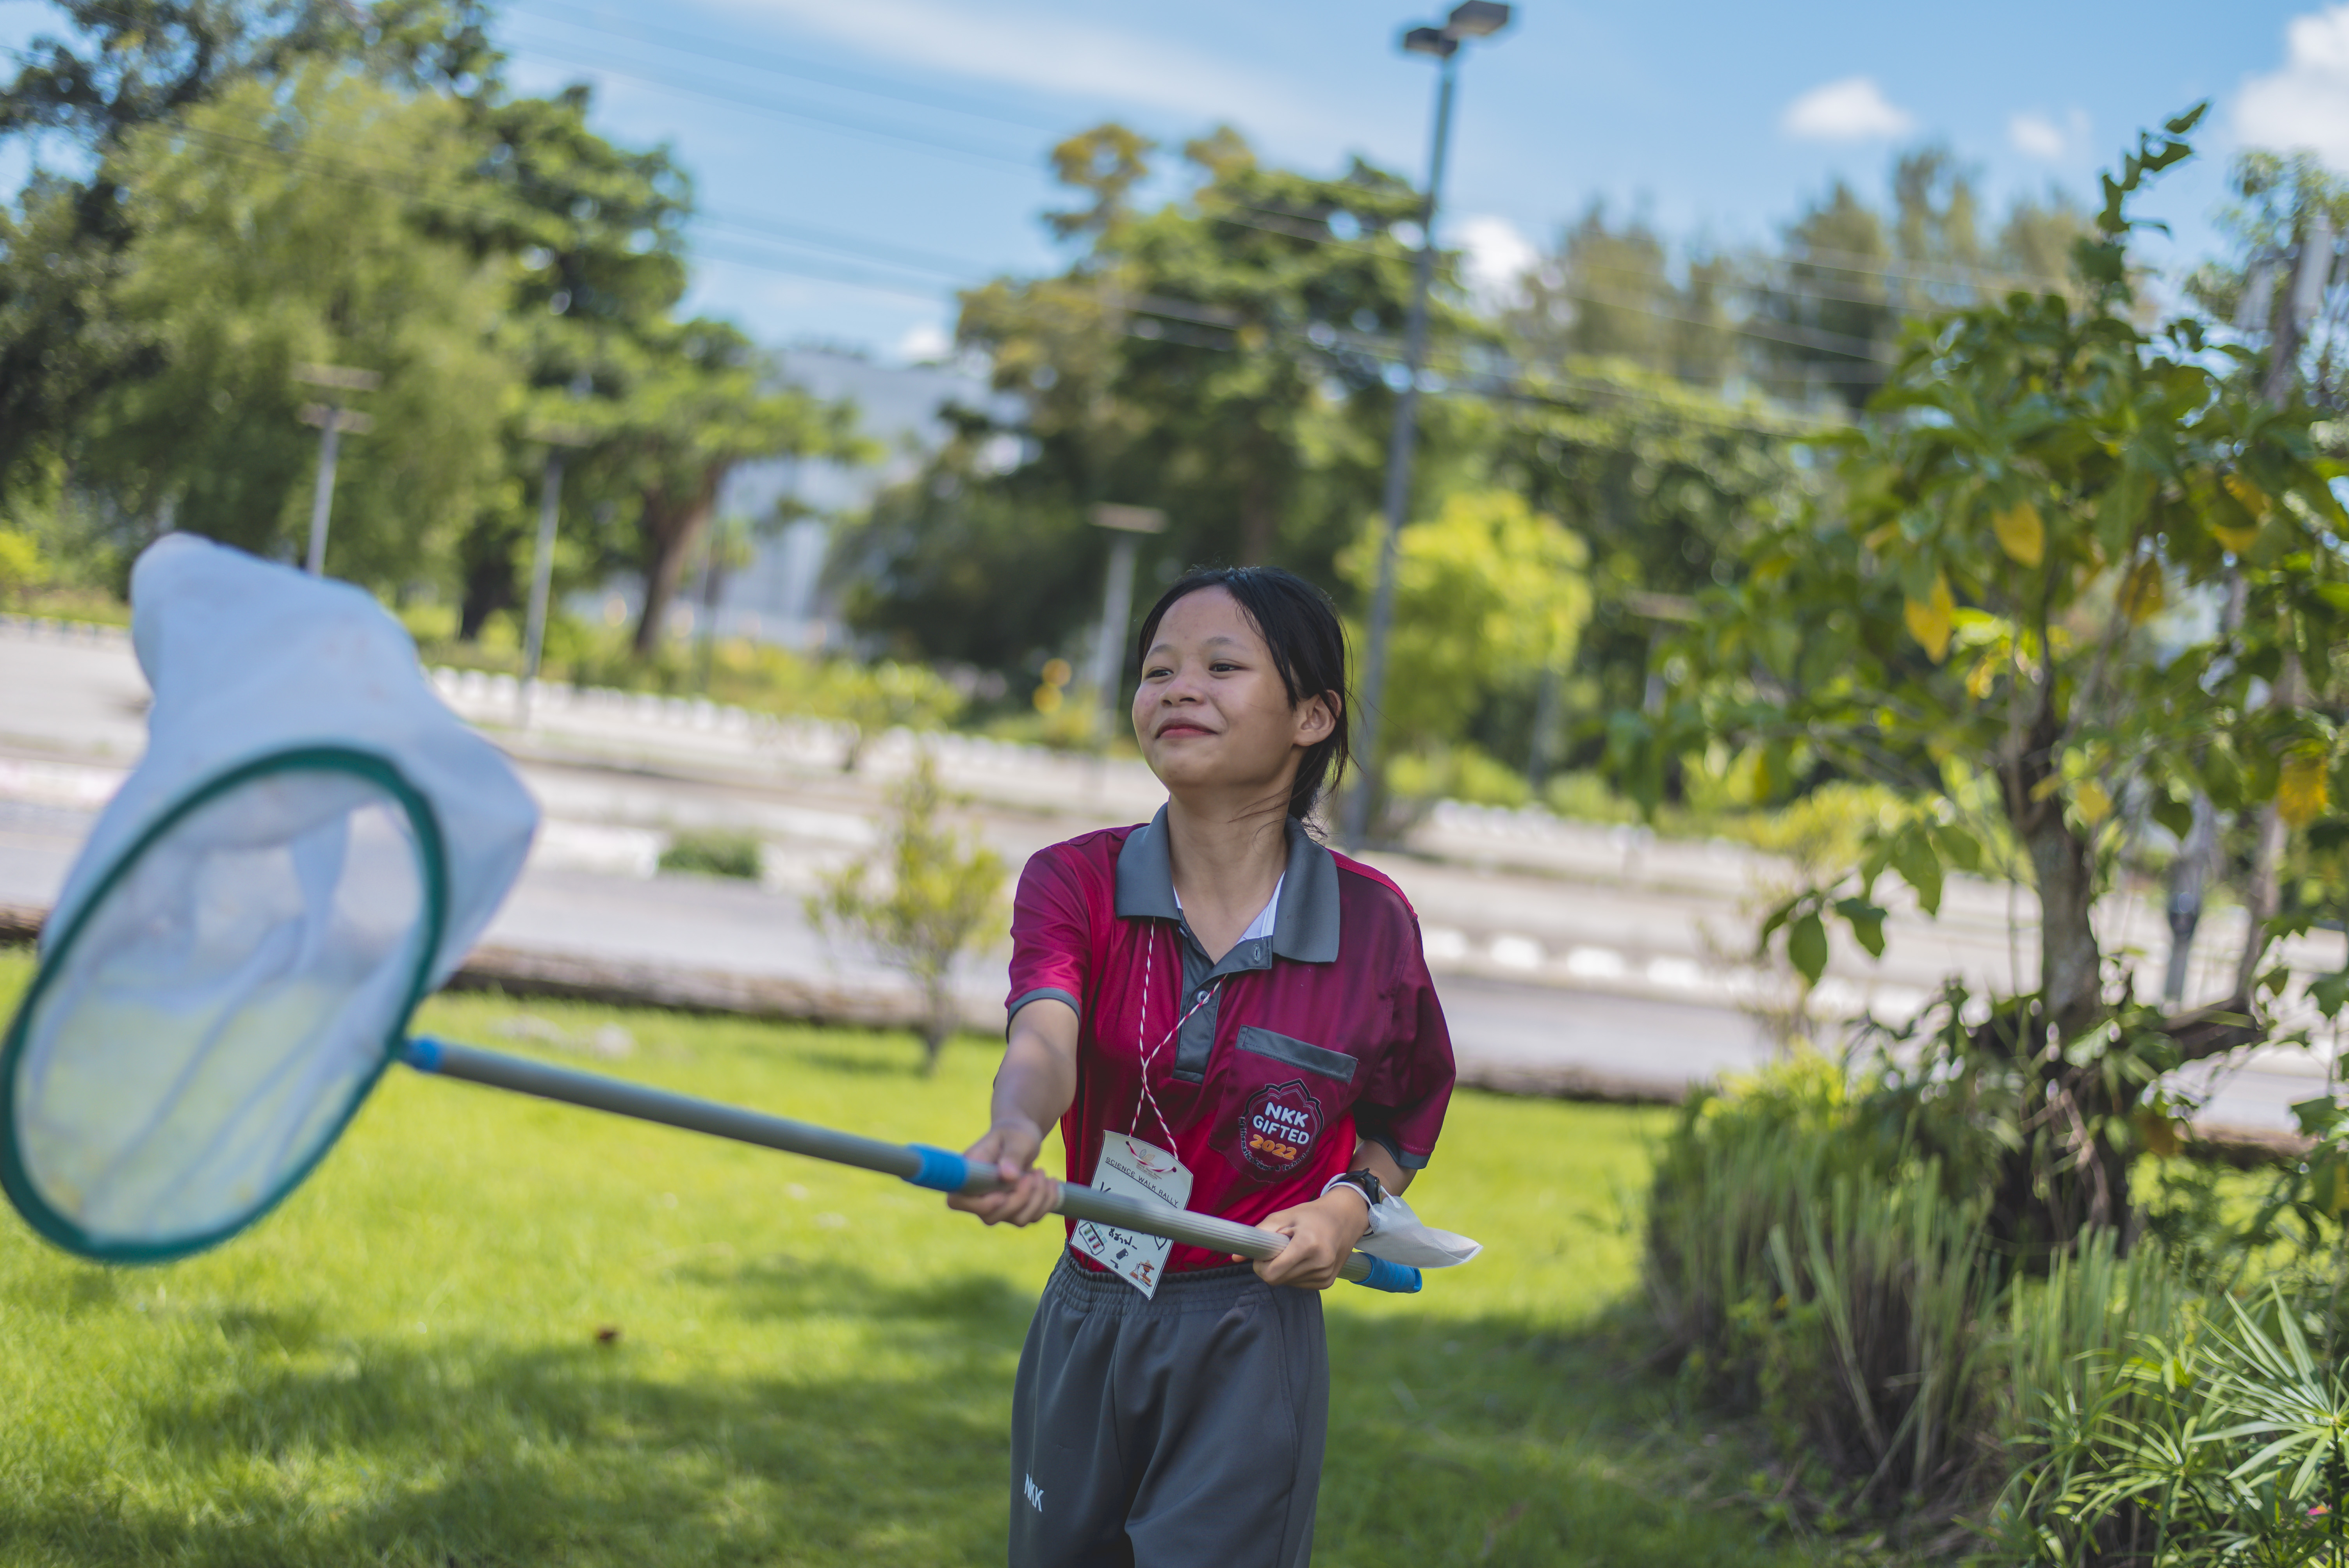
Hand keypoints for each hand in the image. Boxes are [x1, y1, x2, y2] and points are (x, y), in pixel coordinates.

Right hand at [947, 1119, 1059, 1227]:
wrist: (1022, 1138)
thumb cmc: (1014, 1133)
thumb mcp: (1017, 1137)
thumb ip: (1012, 1154)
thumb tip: (1008, 1175)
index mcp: (970, 1173)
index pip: (957, 1200)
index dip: (979, 1205)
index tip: (1002, 1194)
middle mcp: (978, 1194)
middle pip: (991, 1217)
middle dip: (1020, 1198)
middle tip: (1034, 1172)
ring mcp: (996, 1206)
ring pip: (1017, 1220)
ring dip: (1038, 1198)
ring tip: (1041, 1172)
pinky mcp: (1014, 1210)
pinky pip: (1032, 1217)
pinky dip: (1047, 1201)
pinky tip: (1050, 1182)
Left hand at [1245, 1190, 1372, 1290]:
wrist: (1345, 1218)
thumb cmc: (1311, 1215)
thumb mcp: (1283, 1216)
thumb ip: (1259, 1235)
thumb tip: (1234, 1257)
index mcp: (1308, 1244)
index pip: (1272, 1272)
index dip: (1261, 1265)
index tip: (1263, 1253)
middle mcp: (1320, 1263)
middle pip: (1277, 1280)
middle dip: (1270, 1267)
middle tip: (1277, 1250)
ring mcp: (1325, 1275)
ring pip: (1287, 1283)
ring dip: (1283, 1270)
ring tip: (1295, 1250)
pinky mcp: (1327, 1282)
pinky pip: (1298, 1284)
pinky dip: (1294, 1274)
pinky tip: (1303, 1258)